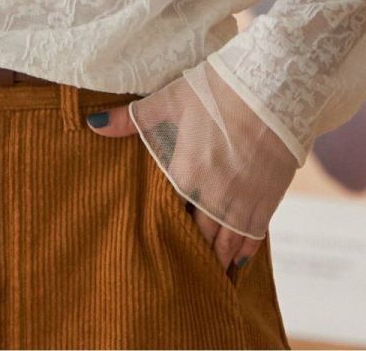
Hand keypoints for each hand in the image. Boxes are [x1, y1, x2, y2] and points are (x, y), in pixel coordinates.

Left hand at [85, 62, 300, 277]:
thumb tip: (92, 123)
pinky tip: (236, 263)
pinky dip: (243, 253)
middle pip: (196, 236)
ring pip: (224, 244)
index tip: (151, 239)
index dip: (161, 224)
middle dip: (187, 249)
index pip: (167, 212)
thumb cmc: (219, 89)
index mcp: (186, 174)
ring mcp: (242, 202)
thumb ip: (132, 118)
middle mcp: (213, 197)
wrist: (273, 86)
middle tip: (175, 268)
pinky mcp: (267, 201)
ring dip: (214, 259)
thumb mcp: (172, 99)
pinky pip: (252, 238)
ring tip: (204, 277)